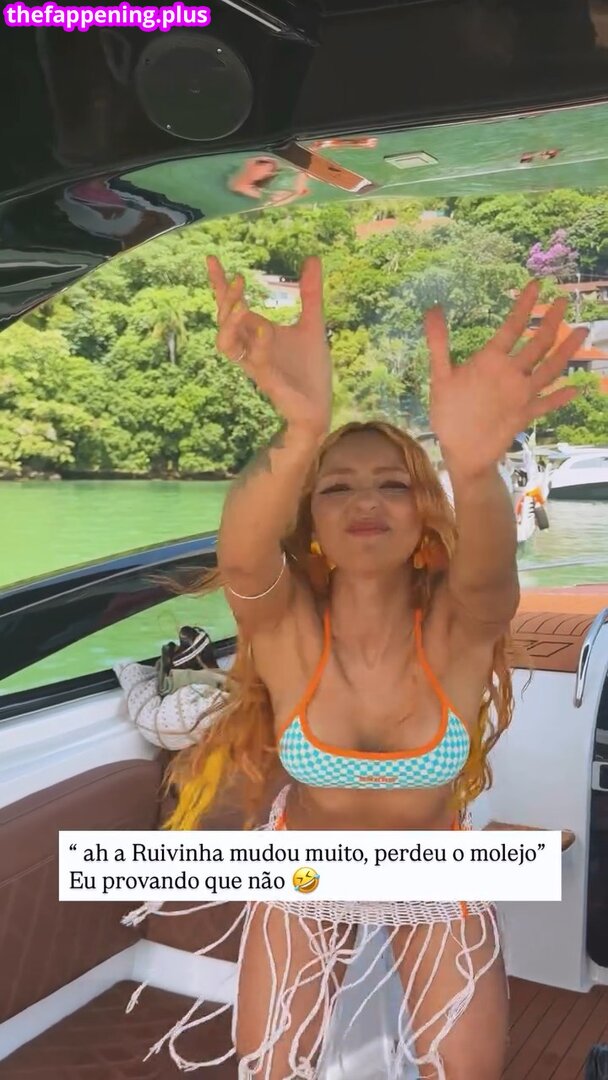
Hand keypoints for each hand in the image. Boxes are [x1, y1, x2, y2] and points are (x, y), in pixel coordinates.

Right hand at [207, 255, 330, 436]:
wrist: (319, 405)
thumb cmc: (310, 369)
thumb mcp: (313, 323)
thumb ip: (310, 293)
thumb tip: (312, 257)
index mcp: (255, 333)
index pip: (230, 305)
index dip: (219, 283)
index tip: (212, 258)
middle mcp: (250, 348)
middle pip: (223, 321)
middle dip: (225, 300)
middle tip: (238, 279)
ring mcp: (256, 365)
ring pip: (226, 345)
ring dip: (229, 325)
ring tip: (242, 306)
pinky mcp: (268, 382)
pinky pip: (255, 362)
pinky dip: (259, 345)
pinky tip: (268, 330)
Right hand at [424, 281, 585, 475]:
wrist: (465, 454)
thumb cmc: (448, 414)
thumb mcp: (439, 376)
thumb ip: (439, 342)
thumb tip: (433, 309)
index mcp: (491, 361)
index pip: (513, 325)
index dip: (526, 303)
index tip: (537, 284)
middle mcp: (513, 374)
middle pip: (539, 342)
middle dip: (553, 320)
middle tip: (564, 302)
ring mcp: (524, 394)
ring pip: (553, 367)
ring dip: (569, 349)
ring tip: (581, 332)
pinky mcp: (528, 413)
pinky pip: (550, 402)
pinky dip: (564, 395)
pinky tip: (577, 387)